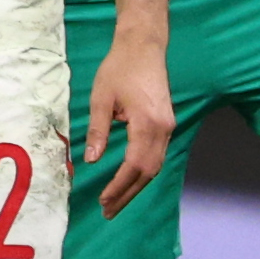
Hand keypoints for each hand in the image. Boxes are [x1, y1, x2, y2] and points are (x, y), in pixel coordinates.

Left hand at [81, 33, 173, 214]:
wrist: (144, 47)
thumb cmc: (119, 68)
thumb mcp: (101, 97)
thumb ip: (97, 130)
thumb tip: (91, 160)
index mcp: (147, 123)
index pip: (134, 165)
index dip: (119, 186)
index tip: (103, 201)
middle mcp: (163, 129)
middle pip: (148, 172)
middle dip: (128, 193)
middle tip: (108, 211)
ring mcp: (169, 127)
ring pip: (155, 166)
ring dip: (136, 185)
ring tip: (116, 202)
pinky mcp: (167, 124)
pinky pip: (157, 155)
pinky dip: (144, 172)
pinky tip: (130, 180)